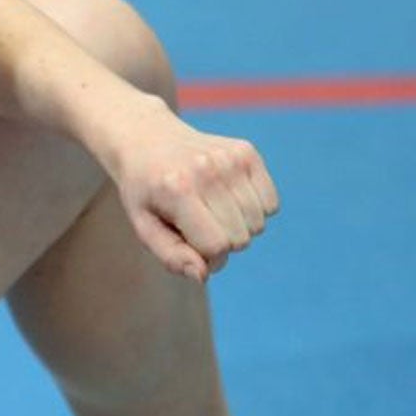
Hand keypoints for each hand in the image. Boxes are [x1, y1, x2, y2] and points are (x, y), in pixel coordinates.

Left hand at [100, 98, 279, 280]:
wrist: (147, 140)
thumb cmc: (145, 192)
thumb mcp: (144, 226)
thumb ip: (171, 256)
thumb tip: (203, 275)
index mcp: (178, 190)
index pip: (217, 246)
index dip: (206, 256)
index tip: (189, 243)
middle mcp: (208, 170)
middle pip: (241, 238)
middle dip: (221, 242)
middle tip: (196, 224)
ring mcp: (230, 158)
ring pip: (258, 223)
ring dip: (238, 226)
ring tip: (210, 209)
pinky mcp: (246, 152)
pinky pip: (271, 204)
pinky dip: (254, 209)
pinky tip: (227, 197)